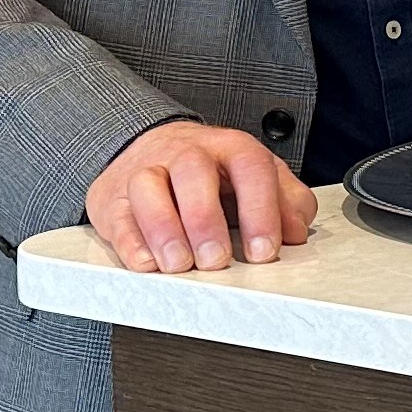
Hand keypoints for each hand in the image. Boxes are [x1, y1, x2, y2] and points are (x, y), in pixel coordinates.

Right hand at [86, 121, 317, 273]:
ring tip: (179, 264)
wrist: (150, 147)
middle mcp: (185, 153)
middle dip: (205, 219)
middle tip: (216, 260)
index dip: (260, 210)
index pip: (250, 167)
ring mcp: (145, 172)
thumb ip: (286, 202)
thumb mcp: (256, 180)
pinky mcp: (114, 198)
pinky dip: (131, 242)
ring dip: (164, 229)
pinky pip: (118, 216)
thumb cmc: (213, 174)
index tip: (264, 251)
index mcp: (229, 148)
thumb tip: (297, 232)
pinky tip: (148, 264)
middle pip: (193, 172)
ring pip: (147, 188)